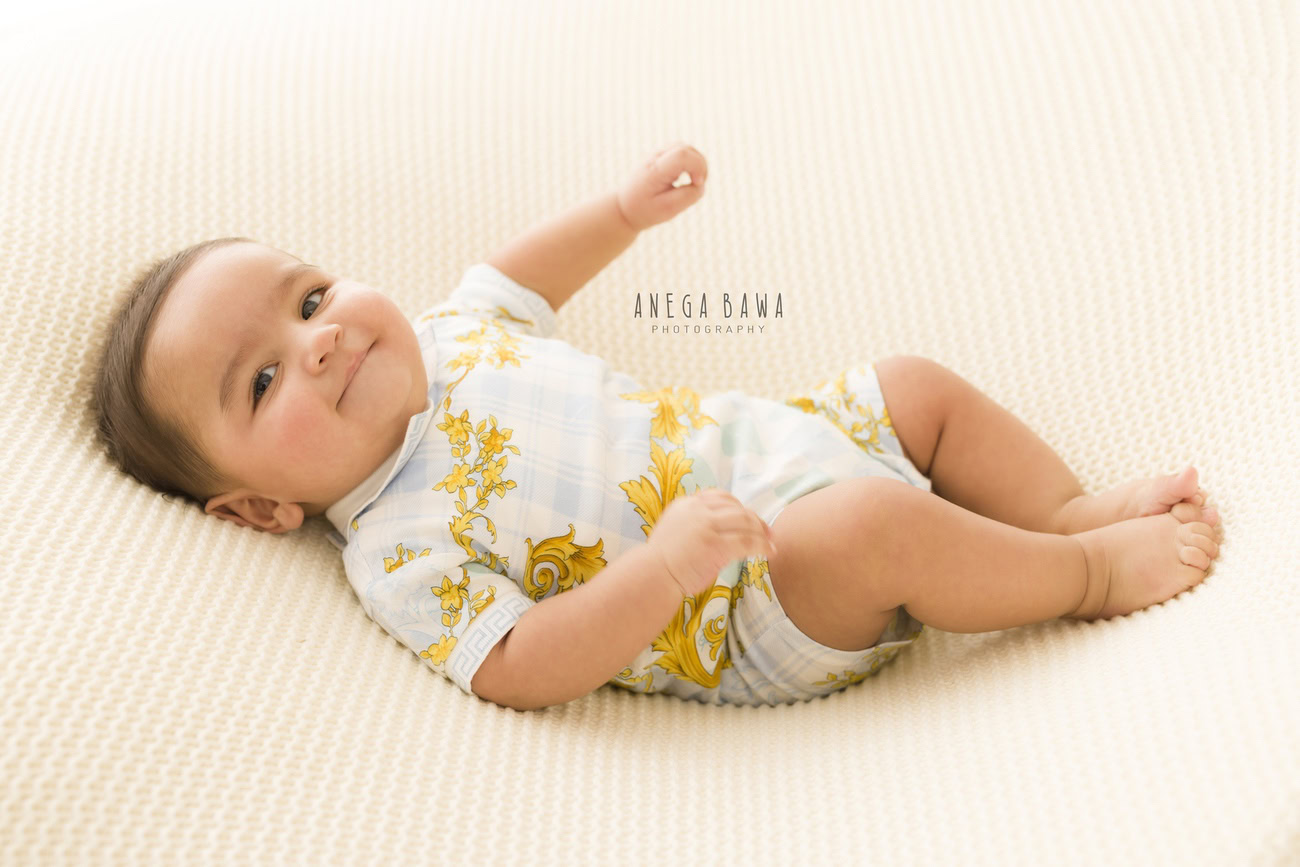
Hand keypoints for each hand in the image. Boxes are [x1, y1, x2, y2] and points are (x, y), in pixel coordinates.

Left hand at [616, 142, 707, 230]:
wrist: (624, 207)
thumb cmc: (645, 210)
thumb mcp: (668, 209)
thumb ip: (688, 196)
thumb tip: (700, 184)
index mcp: (655, 170)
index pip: (682, 155)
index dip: (698, 167)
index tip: (697, 184)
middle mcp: (655, 157)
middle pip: (686, 148)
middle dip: (701, 165)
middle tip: (697, 184)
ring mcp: (656, 154)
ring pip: (685, 147)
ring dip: (696, 162)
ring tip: (694, 181)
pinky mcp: (660, 156)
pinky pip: (681, 151)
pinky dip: (690, 162)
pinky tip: (688, 176)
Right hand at [646, 487, 775, 596]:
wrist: (651, 576)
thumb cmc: (661, 562)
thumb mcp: (675, 531)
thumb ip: (695, 525)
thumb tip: (720, 531)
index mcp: (686, 504)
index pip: (720, 497)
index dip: (738, 506)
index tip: (748, 518)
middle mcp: (697, 510)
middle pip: (736, 508)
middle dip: (755, 520)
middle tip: (767, 532)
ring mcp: (707, 526)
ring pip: (745, 522)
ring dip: (762, 532)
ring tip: (770, 542)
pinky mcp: (716, 545)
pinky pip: (747, 542)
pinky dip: (762, 546)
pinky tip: (770, 552)